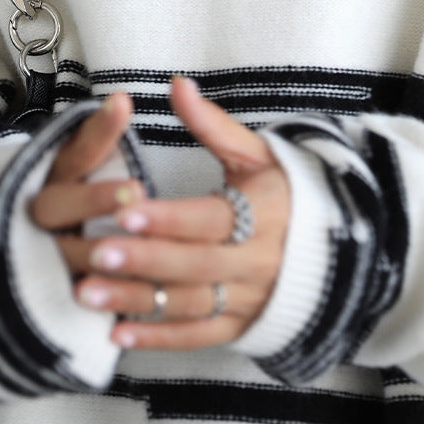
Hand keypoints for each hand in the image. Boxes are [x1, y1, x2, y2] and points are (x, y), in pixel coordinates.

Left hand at [29, 77, 289, 349]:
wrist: (336, 244)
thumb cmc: (284, 190)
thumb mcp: (257, 153)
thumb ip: (212, 124)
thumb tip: (176, 85)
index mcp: (264, 213)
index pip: (212, 219)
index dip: (169, 218)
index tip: (126, 211)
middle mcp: (258, 261)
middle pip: (195, 265)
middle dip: (143, 259)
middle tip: (95, 252)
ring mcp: (249, 298)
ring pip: (189, 304)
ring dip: (136, 301)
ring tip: (87, 293)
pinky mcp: (239, 326)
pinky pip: (196, 336)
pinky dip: (157, 338)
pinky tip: (116, 334)